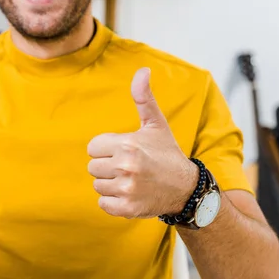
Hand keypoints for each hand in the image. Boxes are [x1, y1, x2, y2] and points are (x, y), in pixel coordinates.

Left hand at [87, 68, 197, 218]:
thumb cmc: (166, 153)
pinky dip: (113, 201)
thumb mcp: (156, 124)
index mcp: (128, 145)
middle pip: (93, 167)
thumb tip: (142, 70)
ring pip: (97, 185)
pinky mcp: (126, 208)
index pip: (93, 148)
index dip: (106, 149)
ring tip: (131, 180)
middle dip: (107, 166)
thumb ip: (143, 98)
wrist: (186, 188)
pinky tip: (130, 194)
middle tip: (129, 167)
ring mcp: (126, 189)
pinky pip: (102, 203)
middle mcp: (126, 167)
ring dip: (110, 184)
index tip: (123, 151)